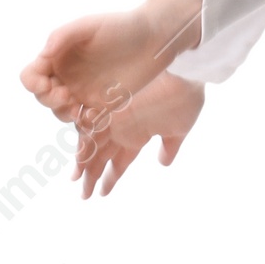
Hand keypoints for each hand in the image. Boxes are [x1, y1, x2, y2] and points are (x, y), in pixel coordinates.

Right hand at [20, 0, 202, 128]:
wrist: (155, 39)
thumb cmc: (122, 26)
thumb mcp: (90, 25)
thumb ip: (63, 36)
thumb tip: (43, 54)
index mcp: (58, 56)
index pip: (30, 76)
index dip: (33, 84)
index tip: (48, 85)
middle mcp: (66, 76)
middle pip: (42, 98)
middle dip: (50, 101)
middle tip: (69, 97)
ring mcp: (83, 92)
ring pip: (60, 113)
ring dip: (64, 114)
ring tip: (80, 110)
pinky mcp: (103, 106)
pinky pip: (85, 122)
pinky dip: (84, 123)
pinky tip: (96, 117)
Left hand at [72, 72, 204, 197]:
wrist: (186, 69)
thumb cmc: (186, 94)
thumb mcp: (180, 127)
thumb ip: (170, 145)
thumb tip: (163, 163)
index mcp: (138, 135)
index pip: (120, 162)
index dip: (111, 177)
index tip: (101, 193)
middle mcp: (123, 129)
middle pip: (102, 157)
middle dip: (92, 176)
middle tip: (84, 194)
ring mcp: (115, 117)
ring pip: (93, 145)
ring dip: (85, 164)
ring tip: (78, 181)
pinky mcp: (111, 104)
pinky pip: (92, 125)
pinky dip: (85, 141)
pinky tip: (80, 157)